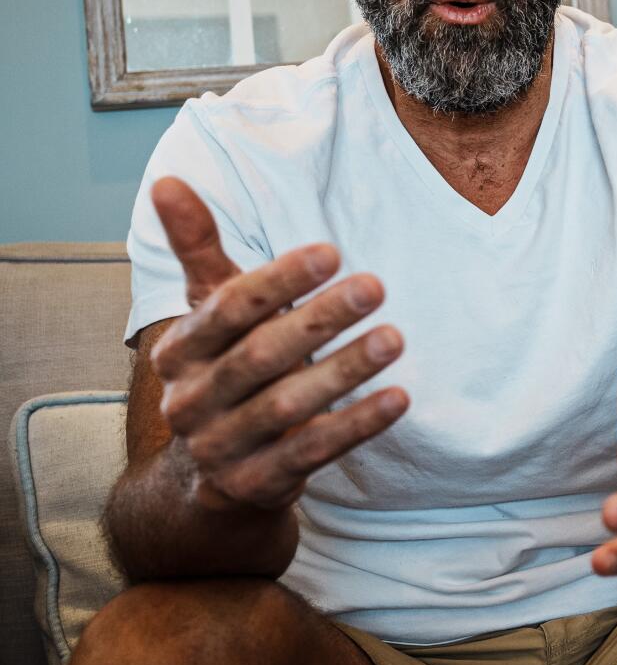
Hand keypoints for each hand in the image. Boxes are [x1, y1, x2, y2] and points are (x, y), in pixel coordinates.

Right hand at [146, 178, 407, 512]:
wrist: (206, 482)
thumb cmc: (224, 371)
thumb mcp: (211, 314)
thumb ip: (199, 250)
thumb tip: (169, 179)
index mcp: (181, 350)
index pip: (228, 309)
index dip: (278, 280)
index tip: (331, 251)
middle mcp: (191, 400)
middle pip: (260, 355)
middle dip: (319, 319)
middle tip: (377, 285)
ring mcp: (220, 447)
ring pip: (286, 406)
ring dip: (344, 371)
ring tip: (395, 338)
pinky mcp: (255, 484)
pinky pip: (310, 453)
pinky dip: (356, 426)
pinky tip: (399, 398)